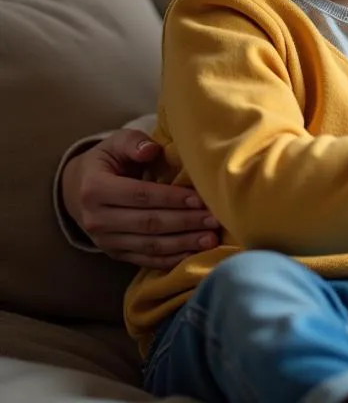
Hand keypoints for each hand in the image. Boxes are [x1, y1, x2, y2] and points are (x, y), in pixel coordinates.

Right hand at [61, 129, 220, 267]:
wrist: (77, 189)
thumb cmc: (107, 161)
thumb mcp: (115, 143)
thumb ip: (133, 142)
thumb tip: (152, 149)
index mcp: (96, 189)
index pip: (140, 195)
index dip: (171, 198)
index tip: (200, 199)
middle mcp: (97, 219)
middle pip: (148, 223)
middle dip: (184, 222)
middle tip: (214, 220)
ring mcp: (105, 241)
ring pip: (149, 245)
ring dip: (182, 244)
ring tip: (210, 239)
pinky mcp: (115, 254)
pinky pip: (145, 259)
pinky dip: (170, 259)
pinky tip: (193, 254)